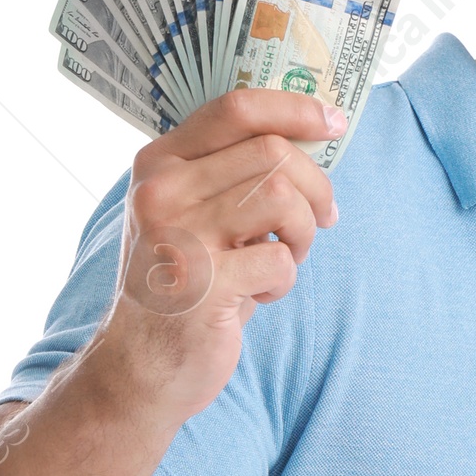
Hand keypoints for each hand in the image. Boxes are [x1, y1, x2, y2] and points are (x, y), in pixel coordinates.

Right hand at [103, 89, 342, 418]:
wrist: (140, 367)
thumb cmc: (184, 285)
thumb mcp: (192, 215)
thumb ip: (230, 175)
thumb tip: (310, 139)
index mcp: (160, 163)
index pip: (237, 108)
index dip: (296, 110)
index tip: (335, 123)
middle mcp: (162, 191)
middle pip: (272, 151)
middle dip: (314, 187)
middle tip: (319, 220)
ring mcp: (179, 236)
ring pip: (281, 197)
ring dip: (301, 232)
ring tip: (285, 258)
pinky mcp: (202, 284)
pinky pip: (279, 260)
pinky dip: (284, 280)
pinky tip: (260, 295)